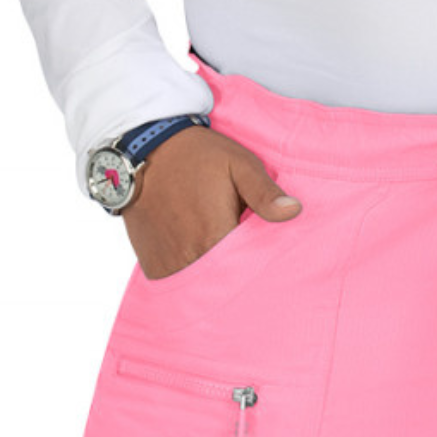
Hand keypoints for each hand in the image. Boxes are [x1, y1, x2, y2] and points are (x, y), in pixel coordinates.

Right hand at [122, 124, 301, 279]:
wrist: (143, 149)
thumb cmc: (196, 155)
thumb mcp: (238, 165)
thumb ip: (265, 193)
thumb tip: (294, 211)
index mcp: (216, 236)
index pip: (246, 268)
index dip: (255, 266)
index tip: (261, 260)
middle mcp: (191, 257)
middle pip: (223, 281)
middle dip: (234, 275)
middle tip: (242, 265)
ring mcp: (170, 265)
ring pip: (200, 286)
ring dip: (211, 281)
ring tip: (216, 263)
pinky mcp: (154, 266)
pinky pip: (177, 284)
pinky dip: (188, 278)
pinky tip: (195, 264)